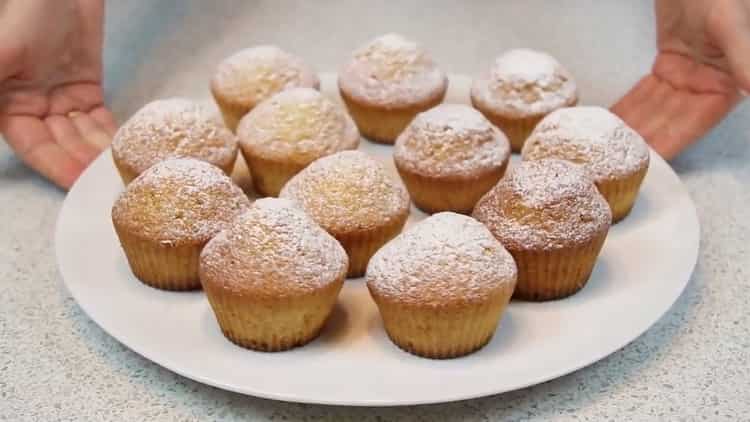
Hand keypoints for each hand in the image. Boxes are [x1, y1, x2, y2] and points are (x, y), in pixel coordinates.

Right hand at [0, 0, 115, 188]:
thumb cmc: (24, 10)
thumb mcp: (3, 52)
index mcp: (5, 103)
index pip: (32, 147)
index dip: (54, 166)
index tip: (77, 182)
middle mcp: (32, 106)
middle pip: (61, 146)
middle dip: (84, 164)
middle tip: (109, 181)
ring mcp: (61, 98)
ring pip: (83, 135)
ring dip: (100, 153)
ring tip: (122, 171)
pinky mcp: (86, 88)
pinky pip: (99, 119)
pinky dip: (111, 134)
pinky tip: (126, 150)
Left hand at [612, 0, 749, 159]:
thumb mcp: (731, 25)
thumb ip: (745, 59)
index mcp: (729, 84)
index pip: (695, 122)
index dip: (672, 142)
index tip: (649, 162)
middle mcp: (709, 84)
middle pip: (670, 120)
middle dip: (644, 139)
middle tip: (615, 161)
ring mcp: (687, 75)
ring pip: (654, 108)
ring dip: (632, 125)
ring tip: (605, 147)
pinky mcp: (669, 63)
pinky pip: (646, 91)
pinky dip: (629, 105)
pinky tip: (611, 121)